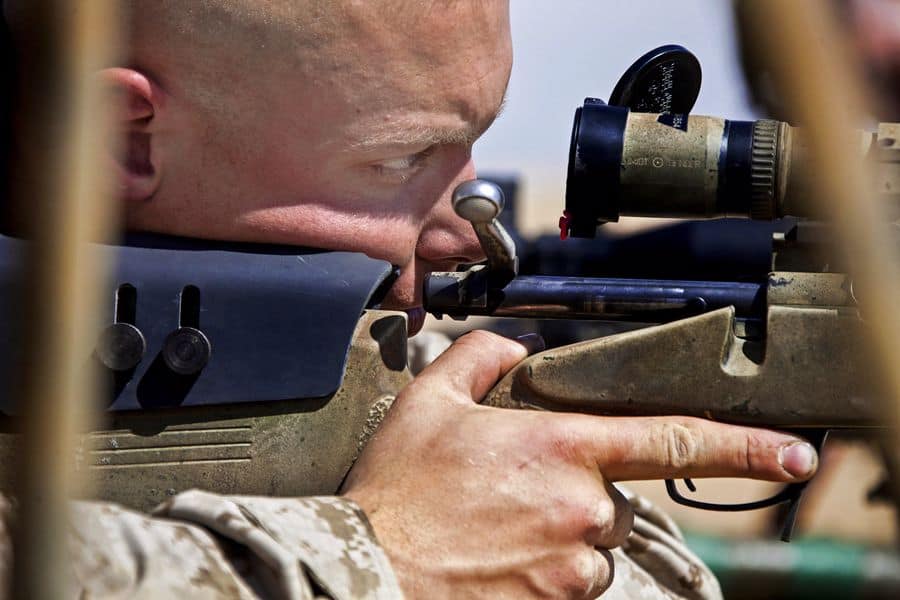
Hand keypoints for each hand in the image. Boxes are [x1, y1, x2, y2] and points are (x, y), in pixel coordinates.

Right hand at [342, 331, 817, 598]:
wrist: (369, 571)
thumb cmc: (399, 491)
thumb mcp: (431, 402)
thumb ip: (482, 357)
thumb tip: (514, 348)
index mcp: (560, 448)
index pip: (670, 440)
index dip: (742, 447)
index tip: (793, 454)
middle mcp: (579, 510)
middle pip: (613, 499)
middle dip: (580, 493)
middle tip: (514, 492)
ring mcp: (571, 567)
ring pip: (593, 546)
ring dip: (562, 536)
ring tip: (498, 529)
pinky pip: (572, 584)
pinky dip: (547, 570)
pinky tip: (499, 557)